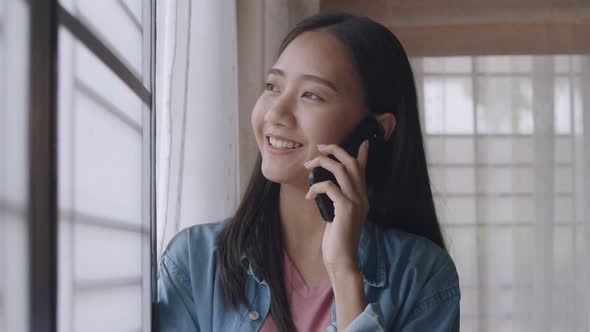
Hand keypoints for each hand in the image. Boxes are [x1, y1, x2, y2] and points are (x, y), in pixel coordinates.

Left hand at [303, 140, 369, 275]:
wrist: (342, 259)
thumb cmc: (337, 240)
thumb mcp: (338, 215)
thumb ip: (337, 200)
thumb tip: (327, 187)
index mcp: (361, 198)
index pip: (363, 170)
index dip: (362, 154)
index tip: (362, 141)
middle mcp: (362, 197)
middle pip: (351, 163)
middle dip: (335, 150)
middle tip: (320, 148)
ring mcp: (355, 202)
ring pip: (341, 170)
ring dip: (323, 163)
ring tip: (309, 166)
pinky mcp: (346, 209)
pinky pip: (329, 186)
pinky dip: (316, 187)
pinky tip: (309, 196)